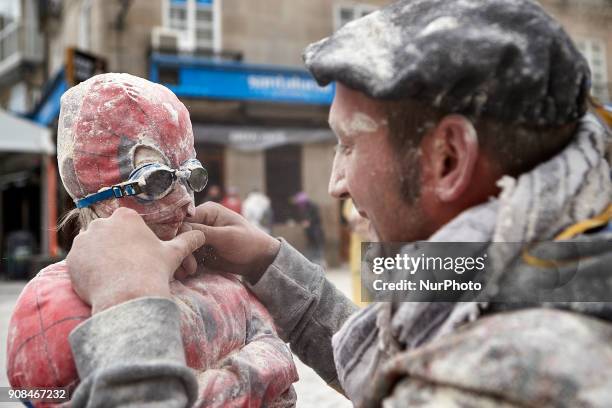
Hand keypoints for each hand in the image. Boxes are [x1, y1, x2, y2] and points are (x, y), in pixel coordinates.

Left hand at [67, 207, 205, 313]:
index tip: (137, 253)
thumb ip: (187, 241)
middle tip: (126, 266)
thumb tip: (201, 235)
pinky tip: (101, 281)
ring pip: (92, 246)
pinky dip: (87, 270)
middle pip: (108, 232)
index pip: (126, 222)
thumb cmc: (152, 271)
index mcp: (126, 217)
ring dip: (99, 257)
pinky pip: (79, 262)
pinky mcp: (71, 258)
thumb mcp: (173, 254)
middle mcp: (101, 223)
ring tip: (113, 275)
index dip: (133, 238)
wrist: (127, 297)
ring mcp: (83, 240)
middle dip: (114, 246)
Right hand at [185, 202, 279, 283]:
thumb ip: (204, 232)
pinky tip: (186, 273)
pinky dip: (185, 264)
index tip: (181, 250)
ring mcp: (199, 237)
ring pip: (181, 246)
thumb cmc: (248, 242)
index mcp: (208, 211)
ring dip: (182, 259)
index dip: (179, 235)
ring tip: (189, 271)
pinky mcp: (200, 251)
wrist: (258, 261)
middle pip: (179, 234)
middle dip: (181, 250)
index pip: (184, 220)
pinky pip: (186, 256)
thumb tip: (181, 229)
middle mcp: (201, 222)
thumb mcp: (227, 236)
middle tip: (188, 267)